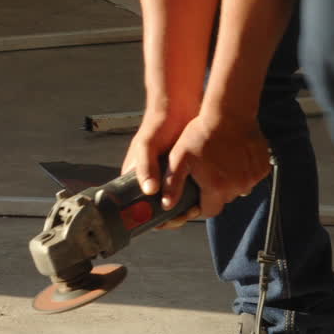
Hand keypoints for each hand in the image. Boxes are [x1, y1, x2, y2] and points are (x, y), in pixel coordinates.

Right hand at [122, 106, 202, 229]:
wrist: (178, 110)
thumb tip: (149, 191)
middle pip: (156, 208)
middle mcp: (148, 181)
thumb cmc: (156, 126)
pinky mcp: (180, 174)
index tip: (160, 223)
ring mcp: (165, 178)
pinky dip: (190, 197)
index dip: (146, 218)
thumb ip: (145, 168)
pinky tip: (199, 201)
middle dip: (169, 216)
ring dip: (181, 209)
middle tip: (183, 217)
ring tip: (193, 211)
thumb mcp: (146, 147)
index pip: (135, 206)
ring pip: (171, 202)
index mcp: (134, 178)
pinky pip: (184, 191)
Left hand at [161, 112, 269, 219]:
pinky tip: (234, 158)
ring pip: (238, 189)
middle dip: (214, 192)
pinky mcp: (262, 167)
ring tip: (220, 163)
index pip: (208, 211)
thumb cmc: (203, 133)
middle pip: (223, 200)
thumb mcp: (179, 158)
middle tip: (207, 173)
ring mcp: (252, 178)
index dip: (200, 206)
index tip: (197, 195)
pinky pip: (251, 177)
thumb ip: (172, 184)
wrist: (230, 113)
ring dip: (230, 182)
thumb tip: (167, 205)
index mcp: (217, 188)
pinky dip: (244, 172)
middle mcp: (238, 186)